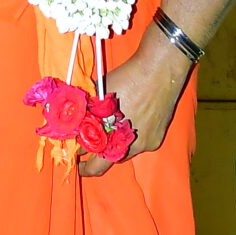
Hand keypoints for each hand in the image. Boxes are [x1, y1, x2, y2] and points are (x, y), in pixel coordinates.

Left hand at [77, 37, 190, 175]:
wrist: (160, 69)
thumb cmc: (127, 78)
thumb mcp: (100, 95)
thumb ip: (88, 113)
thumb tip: (75, 123)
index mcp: (115, 139)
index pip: (96, 165)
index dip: (84, 165)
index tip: (77, 161)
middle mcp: (132, 147)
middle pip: (111, 158)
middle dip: (99, 152)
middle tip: (88, 144)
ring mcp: (147, 142)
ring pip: (126, 150)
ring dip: (115, 143)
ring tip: (108, 128)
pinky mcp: (158, 136)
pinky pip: (140, 142)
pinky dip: (131, 135)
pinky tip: (128, 121)